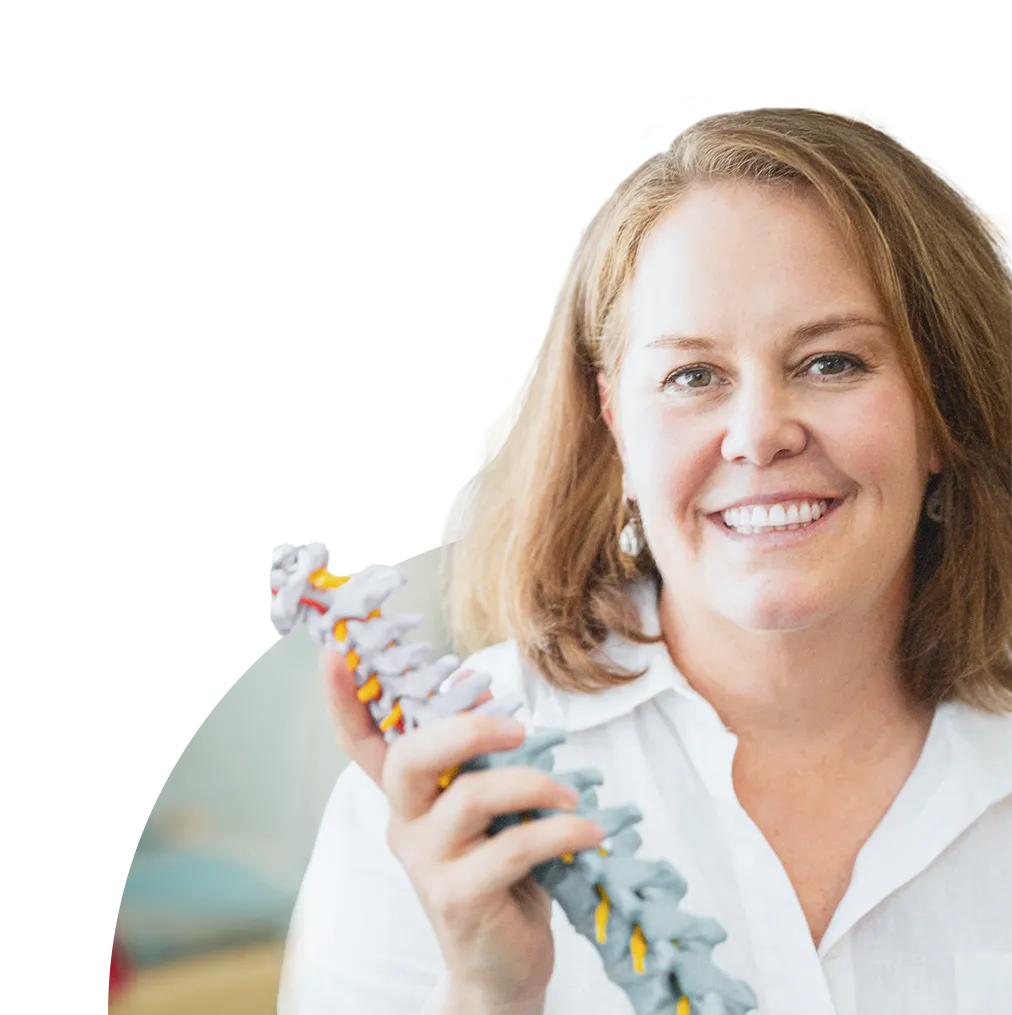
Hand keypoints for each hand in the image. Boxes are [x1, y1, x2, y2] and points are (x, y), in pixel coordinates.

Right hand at [322, 651, 605, 1010]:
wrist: (504, 969)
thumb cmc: (501, 875)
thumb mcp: (489, 813)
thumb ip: (481, 764)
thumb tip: (495, 702)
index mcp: (409, 799)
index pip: (363, 744)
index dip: (345, 699)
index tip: (337, 651)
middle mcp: (405, 827)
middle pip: (409, 759)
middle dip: (465, 729)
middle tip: (518, 729)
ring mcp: (427, 865)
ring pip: (470, 796)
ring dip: (533, 784)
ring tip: (570, 795)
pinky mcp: (458, 898)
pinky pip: (514, 846)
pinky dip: (561, 831)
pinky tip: (588, 832)